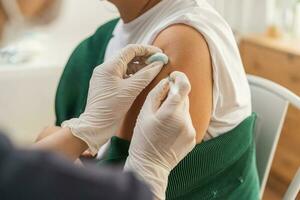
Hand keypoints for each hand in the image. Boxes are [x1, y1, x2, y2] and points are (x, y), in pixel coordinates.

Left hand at [62, 44, 164, 154]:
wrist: (96, 125)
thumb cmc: (112, 108)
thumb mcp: (131, 90)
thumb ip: (146, 75)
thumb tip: (159, 63)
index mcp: (109, 66)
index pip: (130, 50)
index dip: (147, 50)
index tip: (160, 53)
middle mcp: (105, 68)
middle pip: (128, 57)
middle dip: (144, 58)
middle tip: (159, 62)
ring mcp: (105, 77)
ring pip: (125, 67)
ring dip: (139, 67)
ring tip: (153, 71)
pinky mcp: (106, 85)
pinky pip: (122, 76)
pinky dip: (133, 76)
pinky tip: (142, 80)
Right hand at [124, 71, 195, 199]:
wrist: (150, 165)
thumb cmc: (143, 139)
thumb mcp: (144, 114)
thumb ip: (157, 94)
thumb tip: (167, 81)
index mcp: (172, 112)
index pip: (184, 86)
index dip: (180, 77)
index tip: (173, 76)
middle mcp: (185, 120)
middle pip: (184, 98)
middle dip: (174, 96)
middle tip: (160, 103)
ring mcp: (191, 130)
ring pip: (185, 110)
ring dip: (176, 109)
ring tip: (162, 121)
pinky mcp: (192, 138)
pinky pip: (187, 122)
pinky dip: (179, 121)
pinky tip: (168, 130)